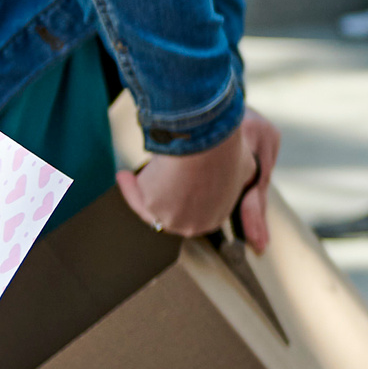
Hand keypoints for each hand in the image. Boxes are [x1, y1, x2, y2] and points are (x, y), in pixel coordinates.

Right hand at [116, 109, 281, 250]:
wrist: (206, 143)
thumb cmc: (226, 150)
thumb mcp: (243, 166)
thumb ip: (240, 176)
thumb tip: (238, 174)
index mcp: (216, 216)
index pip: (195, 211)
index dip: (182, 194)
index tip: (173, 185)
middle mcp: (195, 224)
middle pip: (172, 210)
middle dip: (163, 194)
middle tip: (154, 179)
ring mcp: (172, 220)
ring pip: (153, 204)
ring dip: (144, 189)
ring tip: (133, 175)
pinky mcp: (152, 210)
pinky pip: (136, 197)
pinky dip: (128, 187)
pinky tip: (124, 176)